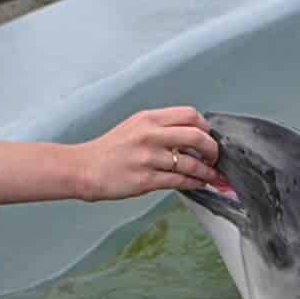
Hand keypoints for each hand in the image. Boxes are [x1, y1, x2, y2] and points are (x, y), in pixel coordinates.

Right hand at [74, 106, 222, 200]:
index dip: (205, 127)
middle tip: (215, 157)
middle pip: (196, 136)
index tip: (208, 136)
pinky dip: (193, 183)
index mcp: (148, 119)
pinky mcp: (146, 179)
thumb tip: (189, 137)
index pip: (189, 114)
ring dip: (206, 171)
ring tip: (211, 175)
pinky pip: (179, 181)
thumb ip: (160, 128)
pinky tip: (198, 184)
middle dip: (212, 148)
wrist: (84, 168)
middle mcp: (150, 135)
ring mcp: (148, 158)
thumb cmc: (108, 150)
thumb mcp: (134, 127)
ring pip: (190, 163)